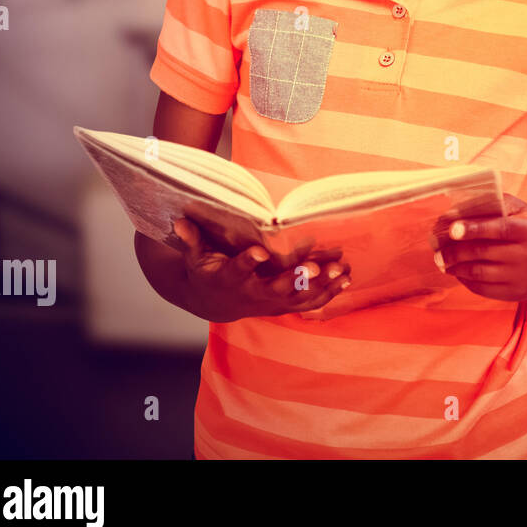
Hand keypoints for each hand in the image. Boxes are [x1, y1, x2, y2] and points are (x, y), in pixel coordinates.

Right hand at [172, 217, 351, 321]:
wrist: (216, 302)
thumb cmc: (208, 271)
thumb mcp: (196, 257)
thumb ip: (192, 240)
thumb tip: (178, 221)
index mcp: (231, 278)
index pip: (239, 269)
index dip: (248, 261)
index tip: (259, 251)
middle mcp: (254, 293)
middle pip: (277, 288)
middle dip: (296, 278)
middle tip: (315, 266)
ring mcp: (272, 302)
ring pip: (300, 297)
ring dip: (322, 285)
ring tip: (342, 270)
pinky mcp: (286, 305)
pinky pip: (310, 302)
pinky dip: (329, 292)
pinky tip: (348, 278)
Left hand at [431, 194, 526, 301]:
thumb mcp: (524, 212)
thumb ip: (498, 205)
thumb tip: (462, 207)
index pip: (501, 229)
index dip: (475, 228)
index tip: (453, 228)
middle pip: (484, 252)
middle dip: (455, 249)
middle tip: (437, 245)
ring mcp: (523, 278)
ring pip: (479, 272)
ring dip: (455, 265)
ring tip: (442, 259)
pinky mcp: (515, 294)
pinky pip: (482, 288)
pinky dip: (464, 279)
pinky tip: (457, 270)